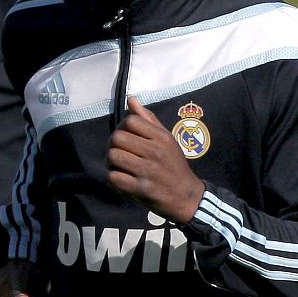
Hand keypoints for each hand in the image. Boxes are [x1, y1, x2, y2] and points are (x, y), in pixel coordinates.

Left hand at [107, 96, 204, 223]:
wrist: (187, 197)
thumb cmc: (174, 165)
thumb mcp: (167, 140)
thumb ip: (148, 120)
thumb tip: (131, 99)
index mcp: (161, 138)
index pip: (130, 120)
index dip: (123, 127)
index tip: (126, 136)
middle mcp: (155, 152)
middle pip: (117, 137)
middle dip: (112, 144)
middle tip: (119, 152)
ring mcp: (149, 171)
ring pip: (113, 156)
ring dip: (110, 162)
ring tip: (118, 165)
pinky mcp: (143, 189)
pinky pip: (115, 178)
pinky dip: (114, 178)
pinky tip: (122, 178)